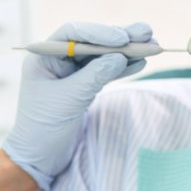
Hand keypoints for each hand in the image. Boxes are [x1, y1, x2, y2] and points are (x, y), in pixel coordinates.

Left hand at [3, 22, 151, 190]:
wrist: (38, 158)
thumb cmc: (44, 128)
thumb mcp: (70, 99)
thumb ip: (95, 75)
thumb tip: (120, 56)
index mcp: (44, 56)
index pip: (73, 33)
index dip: (100, 32)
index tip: (123, 39)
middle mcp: (57, 59)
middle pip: (92, 41)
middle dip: (120, 38)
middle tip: (147, 33)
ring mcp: (71, 73)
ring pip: (102, 55)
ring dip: (126, 51)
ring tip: (152, 46)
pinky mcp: (83, 86)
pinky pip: (105, 71)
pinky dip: (122, 68)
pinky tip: (140, 63)